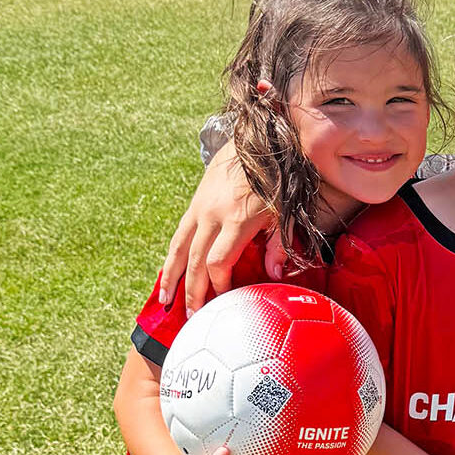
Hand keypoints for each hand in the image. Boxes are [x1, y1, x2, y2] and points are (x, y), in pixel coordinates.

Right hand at [159, 146, 274, 315]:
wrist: (260, 137)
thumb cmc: (280, 176)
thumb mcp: (286, 209)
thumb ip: (279, 243)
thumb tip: (274, 276)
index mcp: (237, 219)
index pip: (219, 261)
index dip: (219, 284)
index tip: (225, 302)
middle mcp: (213, 214)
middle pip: (197, 260)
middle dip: (193, 291)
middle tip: (192, 317)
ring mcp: (201, 207)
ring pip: (181, 248)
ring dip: (173, 277)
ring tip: (167, 301)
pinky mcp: (196, 201)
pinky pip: (180, 233)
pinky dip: (173, 255)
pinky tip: (169, 272)